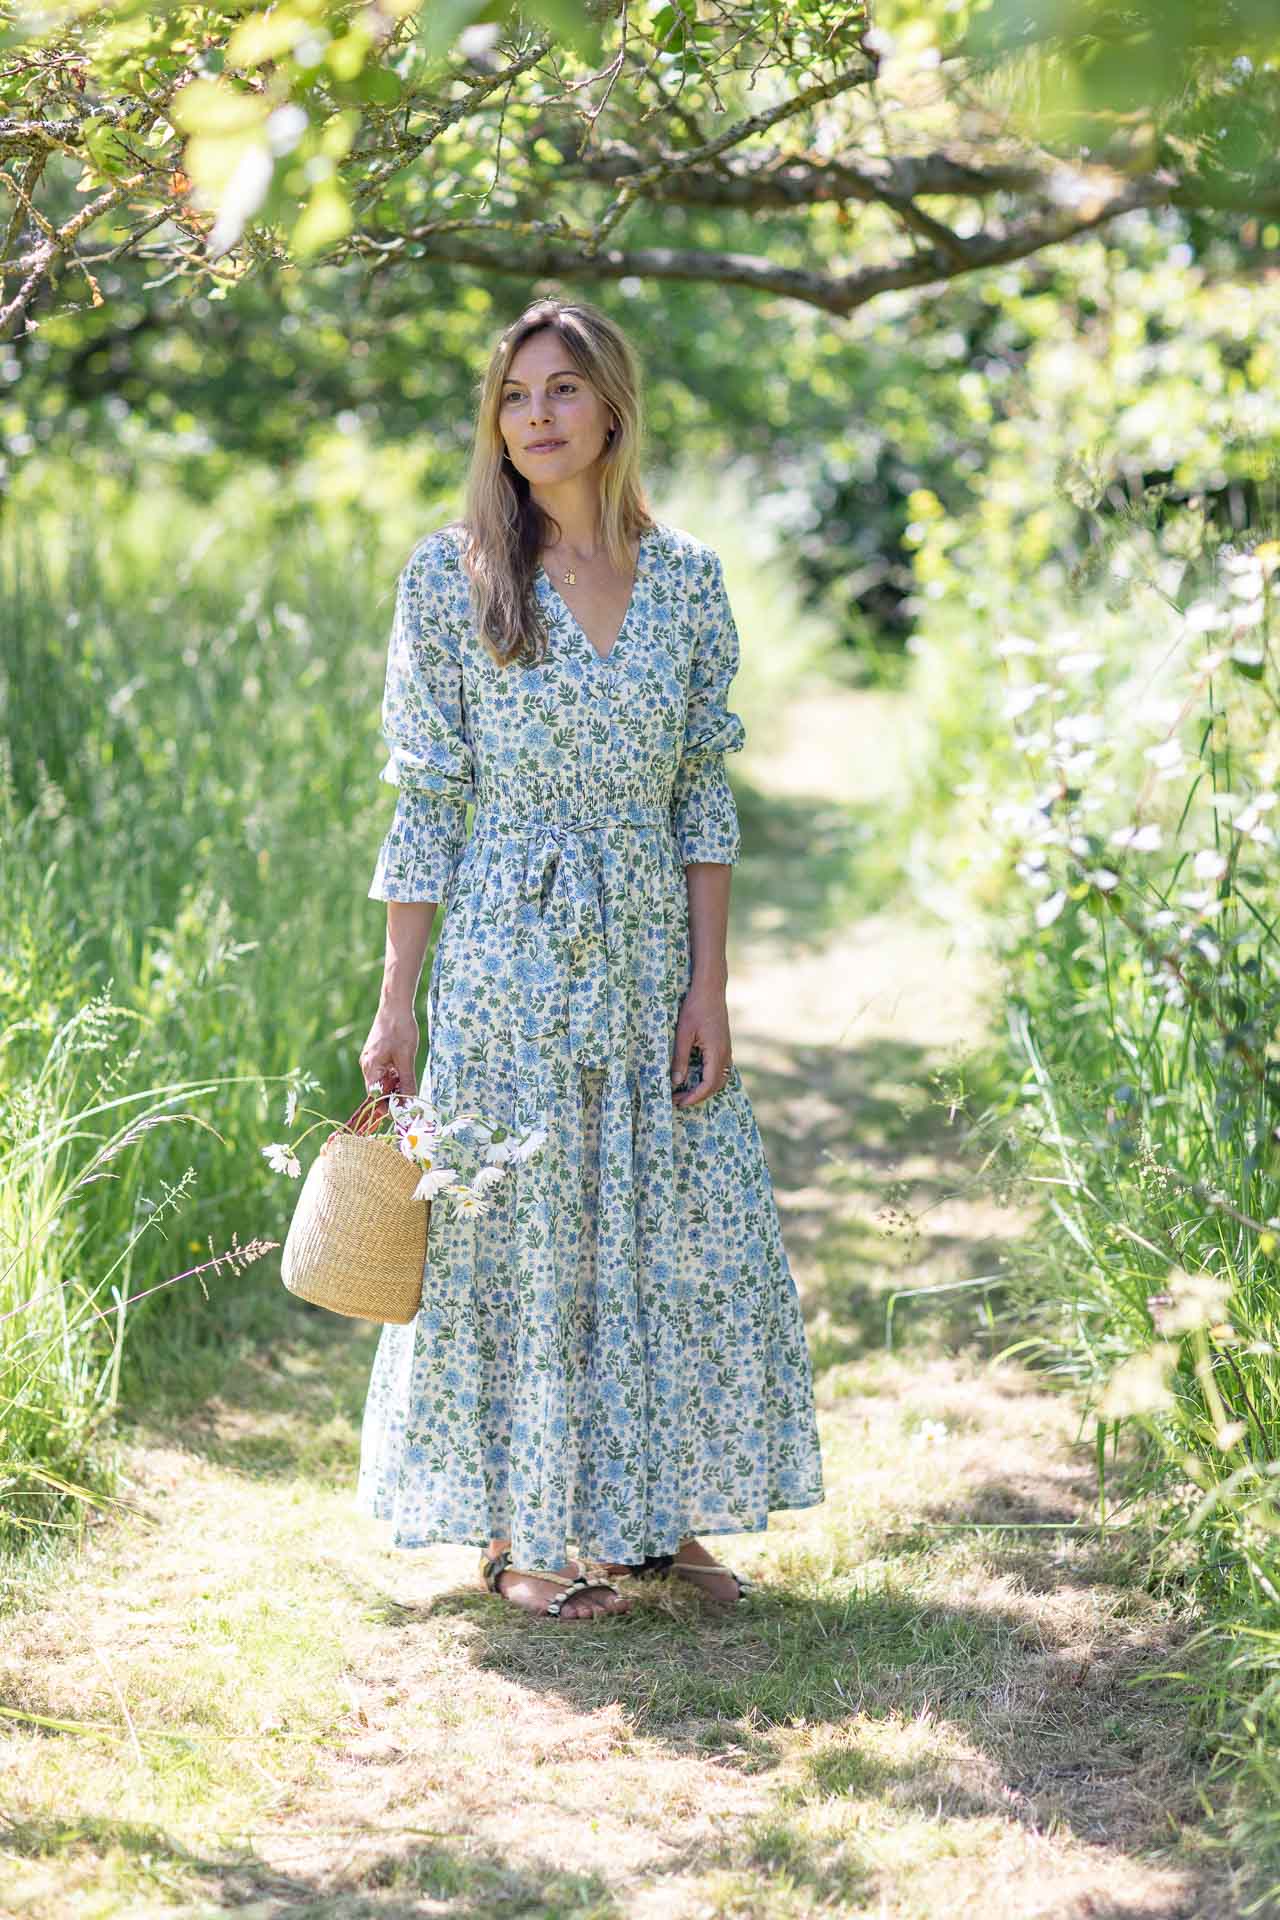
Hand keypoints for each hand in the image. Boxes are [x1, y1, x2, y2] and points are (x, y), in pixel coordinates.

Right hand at [359, 1004, 418, 1099]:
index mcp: (370, 1067)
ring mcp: (371, 1060)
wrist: (395, 1005)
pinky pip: (383, 1072)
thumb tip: (410, 1103)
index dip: (387, 1107)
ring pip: (381, 1081)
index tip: (401, 1113)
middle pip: (377, 1090)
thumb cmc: (400, 1029)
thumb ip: (407, 1081)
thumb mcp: (406, 1058)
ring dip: (394, 1086)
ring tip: (409, 1085)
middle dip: (392, 1097)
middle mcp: (367, 1065)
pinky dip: (393, 1076)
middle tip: (409, 1101)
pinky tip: (404, 1074)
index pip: (375, 1096)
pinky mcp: (377, 1055)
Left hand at [671, 985, 732, 1109]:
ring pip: (720, 1079)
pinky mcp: (724, 1046)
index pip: (708, 1085)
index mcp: (716, 1052)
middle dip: (697, 1096)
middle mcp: (725, 1054)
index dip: (694, 1097)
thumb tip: (677, 1082)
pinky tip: (695, 1077)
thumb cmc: (695, 1007)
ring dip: (704, 1089)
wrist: (710, 989)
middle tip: (677, 1099)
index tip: (679, 1101)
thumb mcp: (683, 1033)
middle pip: (716, 1086)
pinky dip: (709, 1079)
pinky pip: (720, 1069)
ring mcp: (727, 1050)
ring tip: (685, 1091)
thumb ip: (680, 1059)